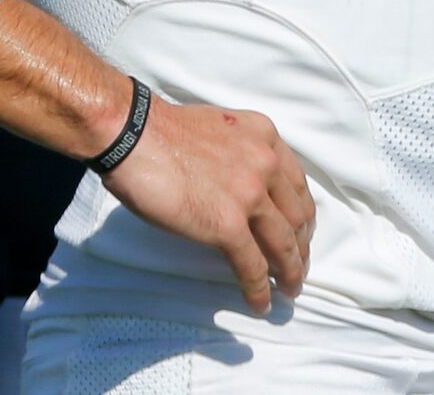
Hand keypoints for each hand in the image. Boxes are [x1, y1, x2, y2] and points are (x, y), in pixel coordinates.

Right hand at [101, 96, 315, 313]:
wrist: (131, 133)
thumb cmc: (161, 130)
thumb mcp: (219, 129)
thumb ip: (240, 153)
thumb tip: (239, 187)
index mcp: (264, 135)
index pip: (297, 185)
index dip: (303, 216)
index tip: (300, 233)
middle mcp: (265, 163)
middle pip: (298, 217)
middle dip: (301, 247)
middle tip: (297, 267)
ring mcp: (249, 195)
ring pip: (284, 245)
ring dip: (290, 273)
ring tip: (289, 290)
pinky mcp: (228, 225)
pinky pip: (253, 267)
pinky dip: (260, 291)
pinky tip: (260, 304)